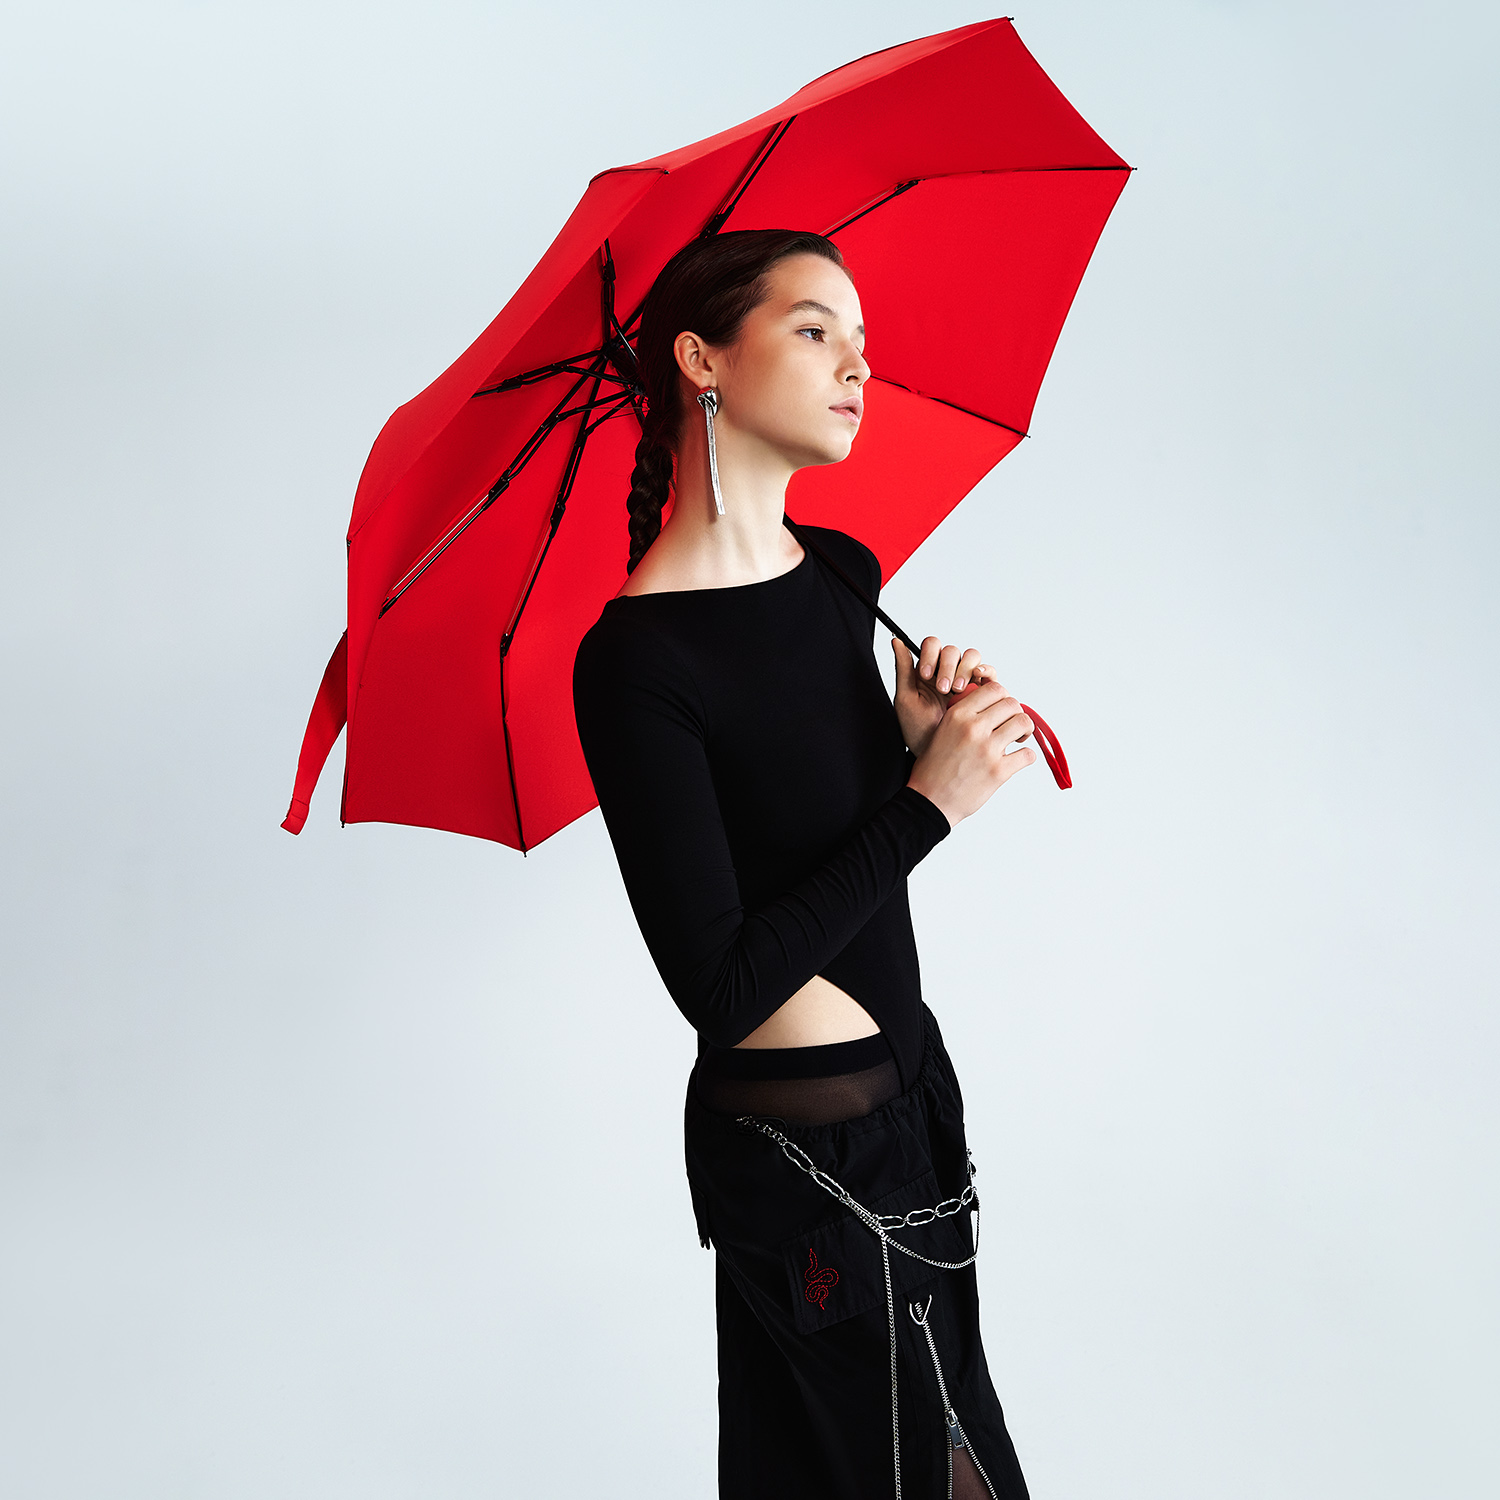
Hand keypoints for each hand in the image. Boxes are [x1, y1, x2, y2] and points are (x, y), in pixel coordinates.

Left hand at [891, 636, 1010, 757]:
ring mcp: (965, 679)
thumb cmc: (917, 729)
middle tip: (943, 688)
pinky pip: (988, 674)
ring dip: (965, 669)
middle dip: (948, 667)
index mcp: (927, 670)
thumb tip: (896, 640)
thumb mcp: (906, 699)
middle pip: (952, 651)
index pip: (932, 645)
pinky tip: (978, 679)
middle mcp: (947, 671)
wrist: (936, 752)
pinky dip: (986, 671)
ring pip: (971, 658)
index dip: (931, 655)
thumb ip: (903, 669)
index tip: (926, 675)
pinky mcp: (981, 691)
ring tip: (957, 690)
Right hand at [906, 677, 1036, 828]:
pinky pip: (1027, 754)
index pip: (994, 689)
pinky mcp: (998, 771)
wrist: (930, 800)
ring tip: (1017, 740)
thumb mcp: (942, 730)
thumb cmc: (934, 768)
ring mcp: (987, 749)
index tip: (1002, 709)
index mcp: (958, 715)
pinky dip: (1026, 756)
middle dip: (1016, 713)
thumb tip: (990, 705)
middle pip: (1012, 704)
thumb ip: (964, 715)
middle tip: (1012, 726)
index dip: (1003, 697)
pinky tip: (1017, 759)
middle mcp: (973, 728)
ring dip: (1025, 731)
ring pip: (1023, 723)